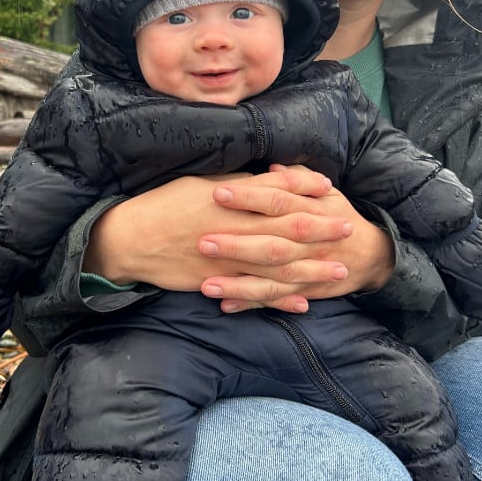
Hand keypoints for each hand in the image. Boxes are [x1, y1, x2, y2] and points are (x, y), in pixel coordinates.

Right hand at [85, 165, 393, 313]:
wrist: (132, 237)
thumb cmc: (166, 203)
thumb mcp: (203, 182)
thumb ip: (241, 184)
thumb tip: (272, 177)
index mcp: (231, 201)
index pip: (278, 194)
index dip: (307, 192)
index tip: (333, 191)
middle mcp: (234, 231)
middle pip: (286, 231)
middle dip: (321, 231)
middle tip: (349, 229)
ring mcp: (227, 261)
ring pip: (277, 267)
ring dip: (311, 269)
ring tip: (338, 271)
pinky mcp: (218, 283)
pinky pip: (255, 294)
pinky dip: (280, 300)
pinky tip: (303, 303)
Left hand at [200, 164, 394, 312]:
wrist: (370, 255)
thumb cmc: (338, 216)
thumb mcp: (325, 193)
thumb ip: (298, 179)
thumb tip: (272, 168)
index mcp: (310, 210)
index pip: (277, 201)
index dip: (249, 197)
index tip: (218, 193)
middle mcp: (308, 243)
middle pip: (271, 243)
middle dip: (238, 245)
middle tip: (203, 242)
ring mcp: (306, 271)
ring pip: (271, 279)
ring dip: (239, 284)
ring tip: (208, 285)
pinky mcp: (303, 292)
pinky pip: (275, 299)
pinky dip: (252, 304)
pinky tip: (226, 305)